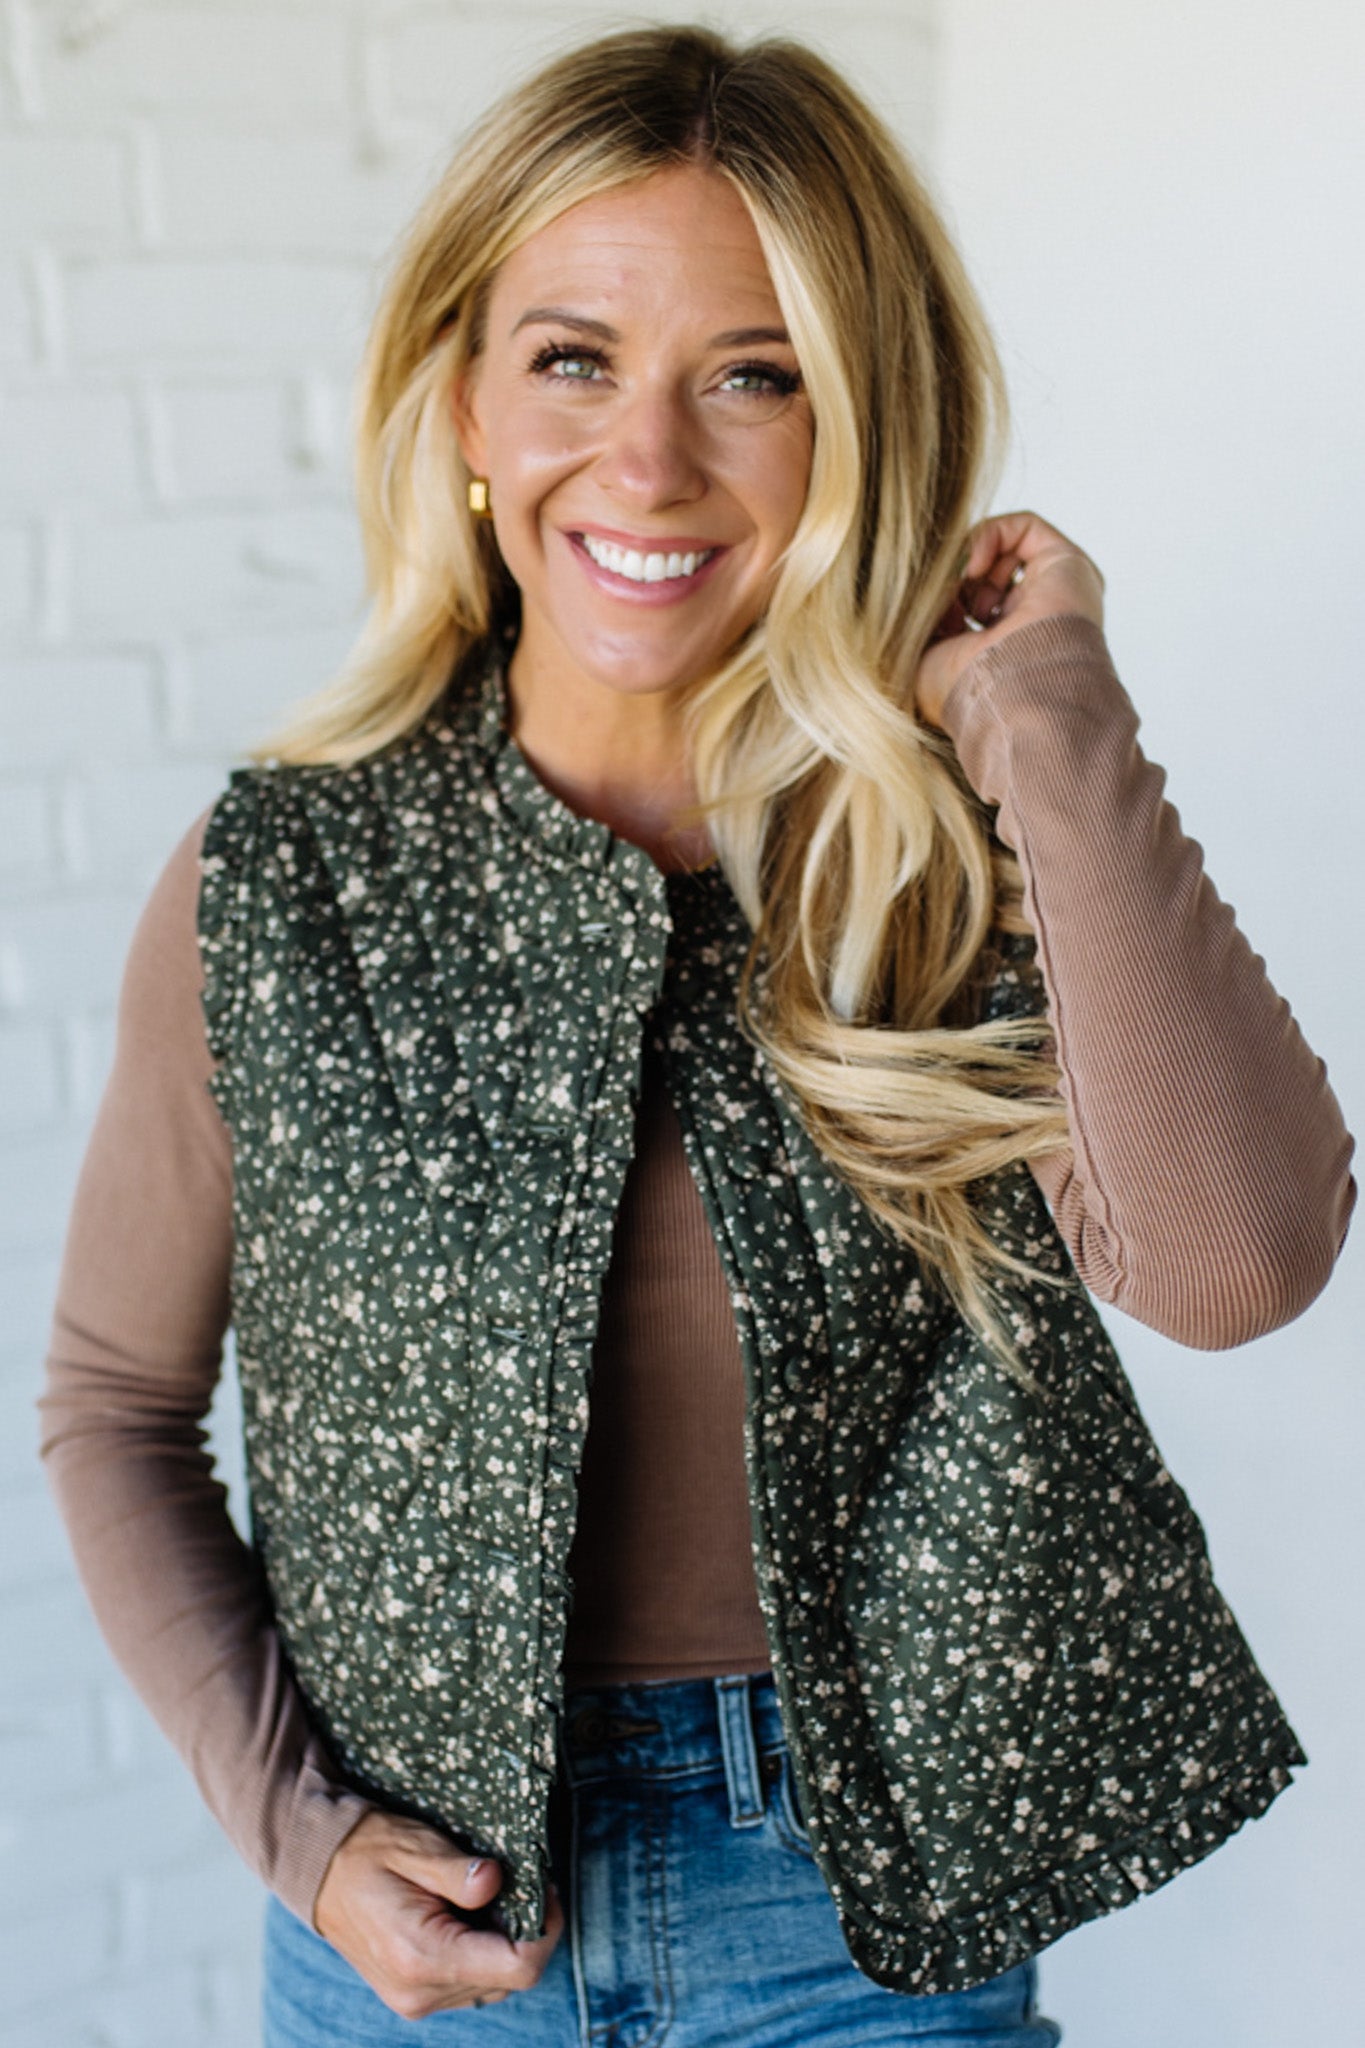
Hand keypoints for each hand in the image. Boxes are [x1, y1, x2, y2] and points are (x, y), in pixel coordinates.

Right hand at [313, 1809, 564, 2020]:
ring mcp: (416, 2000)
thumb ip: (458, 1871)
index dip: (546, 1928)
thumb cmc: (367, 1850)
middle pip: (511, 1977)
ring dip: (506, 1942)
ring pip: (495, 1983)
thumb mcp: (415, 1845)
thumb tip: (497, 1879)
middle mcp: (420, 1992)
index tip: (546, 1886)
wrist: (319, 1873)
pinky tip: (472, 1915)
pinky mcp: (415, 1995)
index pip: (517, 1968)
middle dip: (528, 1930)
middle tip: (523, 1881)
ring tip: (492, 1896)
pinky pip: (472, 1982)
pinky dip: (485, 1951)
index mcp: (422, 1956)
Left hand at [915, 511, 1105, 729]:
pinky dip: (991, 534)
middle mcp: (1032, 621)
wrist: (1008, 695)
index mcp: (1003, 650)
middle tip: (943, 599)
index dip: (943, 600)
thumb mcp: (921, 656)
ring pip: (1005, 552)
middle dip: (957, 581)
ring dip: (972, 560)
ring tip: (959, 585)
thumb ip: (919, 617)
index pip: (968, 606)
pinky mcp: (1067, 564)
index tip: (926, 615)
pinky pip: (1025, 527)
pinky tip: (975, 566)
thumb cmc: (963, 693)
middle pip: (986, 577)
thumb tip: (923, 583)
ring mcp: (1052, 592)